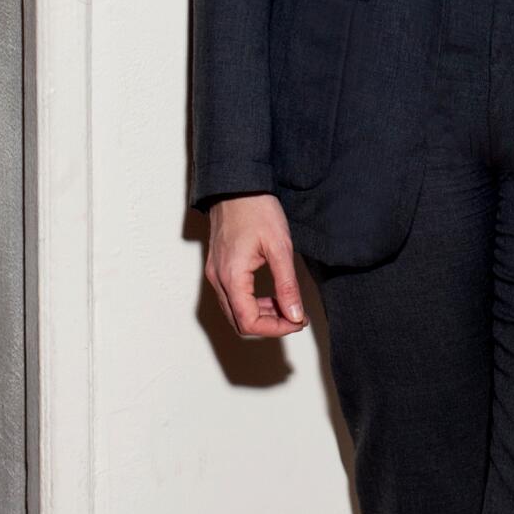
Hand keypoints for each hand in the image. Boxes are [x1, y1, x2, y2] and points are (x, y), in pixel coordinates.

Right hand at [204, 193, 309, 339]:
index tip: (298, 321)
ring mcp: (215, 274)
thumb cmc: (257, 209)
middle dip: (271, 324)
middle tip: (297, 316)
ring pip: (236, 311)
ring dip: (262, 315)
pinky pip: (233, 297)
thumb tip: (295, 316)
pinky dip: (253, 303)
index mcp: (232, 277)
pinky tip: (272, 295)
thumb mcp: (280, 247)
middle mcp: (218, 279)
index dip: (276, 329)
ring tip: (289, 305)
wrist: (237, 185)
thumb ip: (287, 285)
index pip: (249, 322)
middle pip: (240, 322)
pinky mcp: (218, 267)